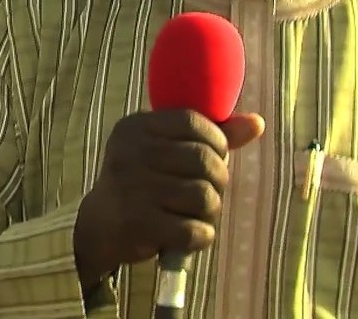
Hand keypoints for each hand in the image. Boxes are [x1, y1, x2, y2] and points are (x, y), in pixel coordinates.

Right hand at [73, 110, 264, 289]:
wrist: (99, 226)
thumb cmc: (143, 181)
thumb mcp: (166, 150)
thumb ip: (210, 136)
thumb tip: (257, 123)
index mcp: (136, 126)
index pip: (193, 121)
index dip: (216, 141)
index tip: (214, 156)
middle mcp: (130, 152)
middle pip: (204, 160)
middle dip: (217, 180)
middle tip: (207, 191)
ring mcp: (133, 188)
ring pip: (204, 196)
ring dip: (210, 211)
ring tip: (195, 214)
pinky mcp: (138, 224)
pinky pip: (194, 230)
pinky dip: (201, 236)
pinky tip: (188, 234)